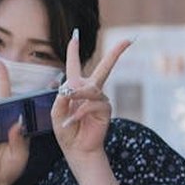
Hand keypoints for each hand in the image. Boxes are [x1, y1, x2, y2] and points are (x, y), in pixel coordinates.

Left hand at [52, 31, 131, 163]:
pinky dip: (79, 112)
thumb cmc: (65, 130)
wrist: (77, 149)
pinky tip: (71, 121)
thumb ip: (61, 98)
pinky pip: (92, 104)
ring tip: (67, 109)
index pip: (74, 66)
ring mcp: (100, 99)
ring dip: (77, 96)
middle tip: (127, 40)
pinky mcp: (106, 109)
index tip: (75, 34)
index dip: (74, 50)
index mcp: (76, 88)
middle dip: (116, 53)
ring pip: (91, 89)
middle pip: (104, 68)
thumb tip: (72, 87)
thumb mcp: (56, 113)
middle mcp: (91, 90)